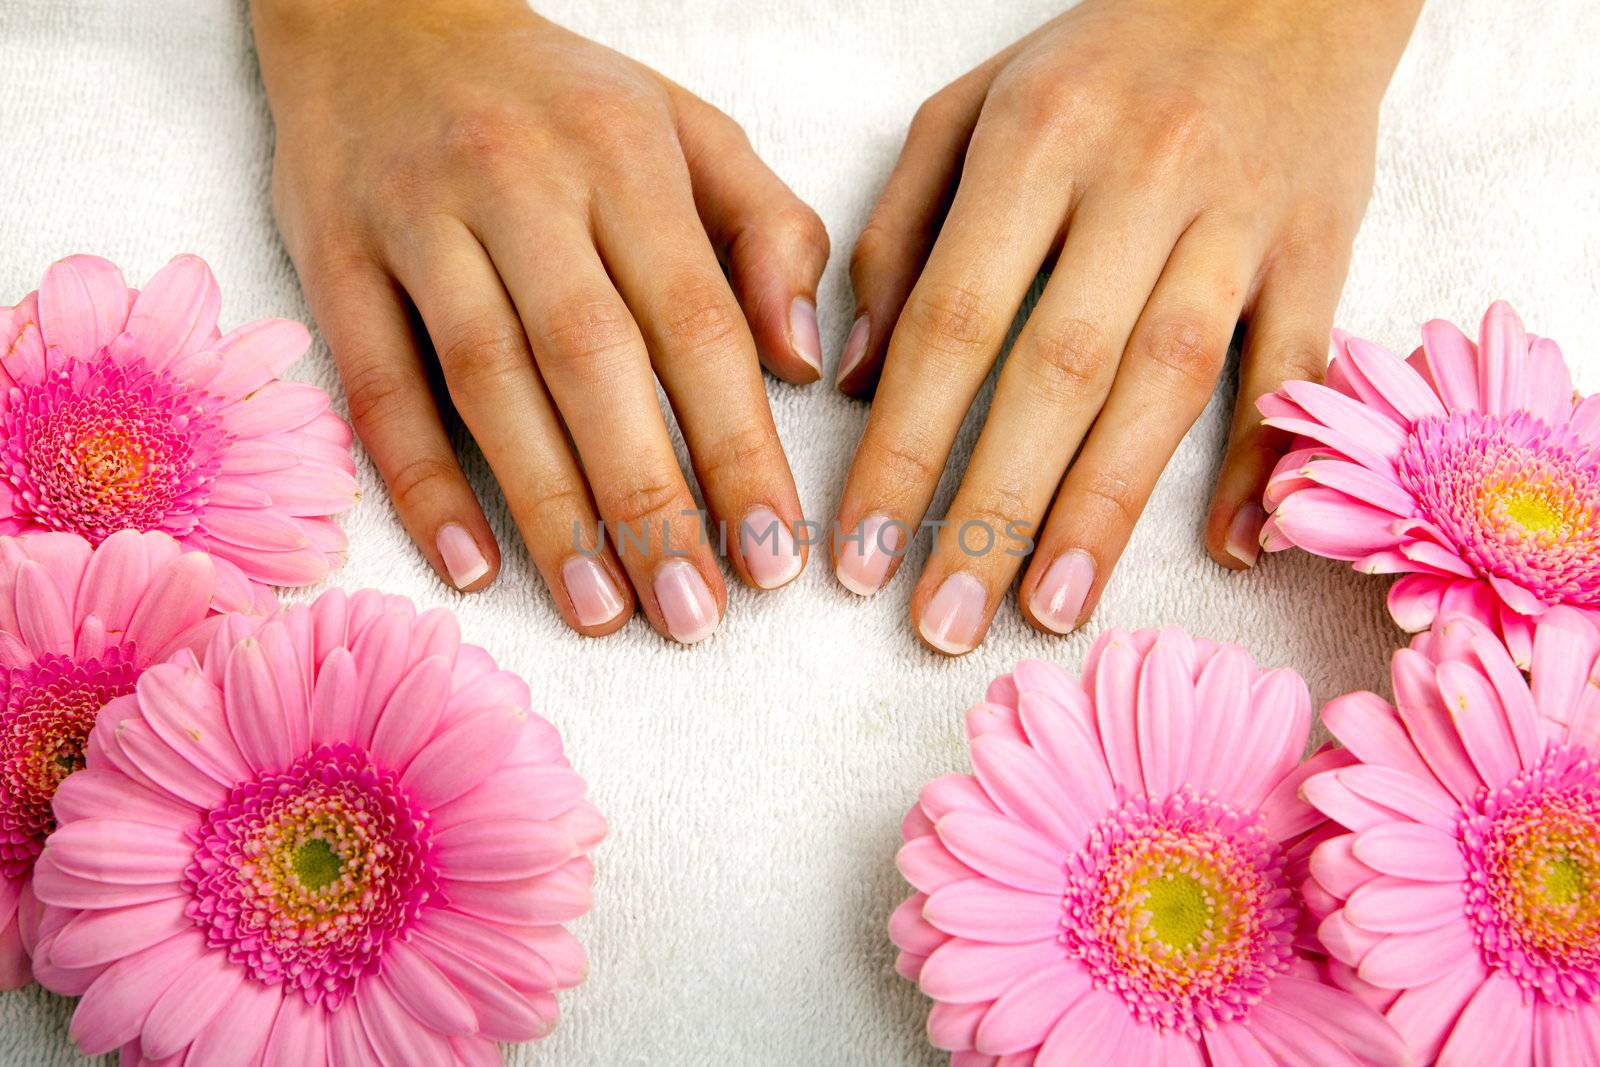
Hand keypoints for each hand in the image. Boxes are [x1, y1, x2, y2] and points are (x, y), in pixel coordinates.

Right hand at [252, 0, 828, 642]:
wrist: (382, 12)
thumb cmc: (561, 99)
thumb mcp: (689, 131)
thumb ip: (769, 233)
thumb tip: (805, 364)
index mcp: (625, 156)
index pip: (698, 321)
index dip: (740, 445)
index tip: (776, 553)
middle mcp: (520, 185)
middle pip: (592, 362)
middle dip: (649, 500)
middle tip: (695, 616)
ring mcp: (416, 221)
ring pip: (486, 383)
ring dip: (547, 509)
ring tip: (604, 611)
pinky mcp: (332, 259)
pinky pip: (376, 385)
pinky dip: (418, 483)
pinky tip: (472, 569)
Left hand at [832, 0, 1419, 652]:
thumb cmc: (1100, 65)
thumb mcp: (969, 113)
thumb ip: (900, 238)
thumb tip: (858, 379)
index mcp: (1037, 145)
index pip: (953, 321)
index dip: (903, 448)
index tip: (858, 552)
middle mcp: (1141, 181)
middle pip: (1058, 372)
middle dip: (993, 510)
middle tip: (942, 625)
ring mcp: (1240, 218)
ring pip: (1166, 383)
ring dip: (1107, 510)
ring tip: (1050, 611)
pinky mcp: (1321, 246)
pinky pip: (1292, 363)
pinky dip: (1267, 456)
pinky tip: (1232, 548)